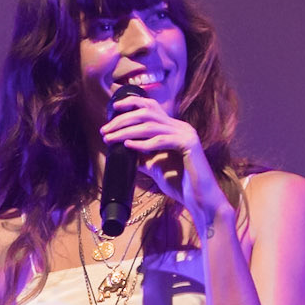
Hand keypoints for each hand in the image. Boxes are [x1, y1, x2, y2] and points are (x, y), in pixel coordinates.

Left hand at [100, 97, 232, 237]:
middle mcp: (180, 126)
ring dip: (126, 131)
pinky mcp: (189, 145)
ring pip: (151, 125)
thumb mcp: (155, 167)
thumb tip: (125, 148)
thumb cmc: (180, 185)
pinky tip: (128, 146)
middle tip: (104, 130)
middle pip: (147, 112)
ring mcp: (186, 134)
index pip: (150, 107)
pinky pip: (161, 140)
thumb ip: (143, 156)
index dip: (130, 103)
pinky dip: (143, 144)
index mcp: (174, 128)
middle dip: (122, 120)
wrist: (200, 201)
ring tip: (110, 139)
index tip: (110, 111)